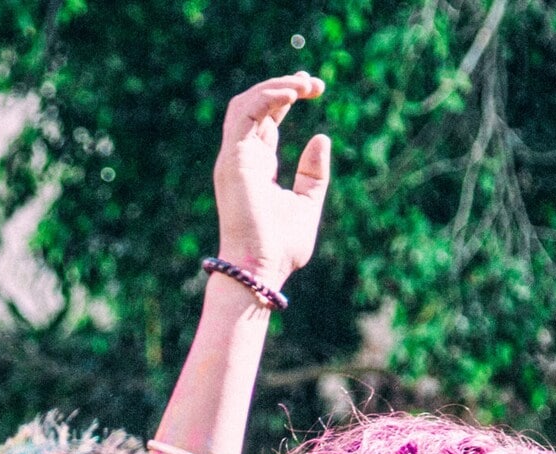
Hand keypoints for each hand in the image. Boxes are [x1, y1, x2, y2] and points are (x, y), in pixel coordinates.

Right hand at [213, 72, 331, 291]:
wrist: (260, 268)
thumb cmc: (281, 247)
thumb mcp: (306, 203)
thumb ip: (313, 174)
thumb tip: (322, 137)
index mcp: (257, 164)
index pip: (266, 117)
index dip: (286, 96)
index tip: (313, 87)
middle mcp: (242, 156)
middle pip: (254, 104)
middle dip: (283, 85)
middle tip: (314, 82)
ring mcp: (234, 157)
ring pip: (245, 103)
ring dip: (275, 86)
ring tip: (304, 84)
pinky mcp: (233, 159)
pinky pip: (246, 114)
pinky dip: (267, 98)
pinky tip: (293, 94)